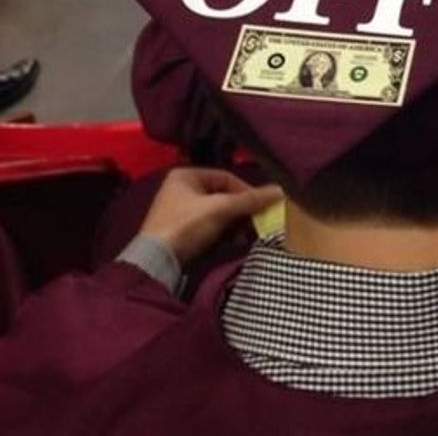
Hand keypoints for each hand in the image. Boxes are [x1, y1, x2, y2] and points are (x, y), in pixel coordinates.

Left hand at [140, 168, 282, 266]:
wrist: (156, 263)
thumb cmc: (187, 226)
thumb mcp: (221, 209)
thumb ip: (250, 200)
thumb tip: (280, 190)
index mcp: (185, 175)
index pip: (226, 177)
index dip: (246, 191)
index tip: (262, 206)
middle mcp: (180, 189)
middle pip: (222, 196)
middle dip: (240, 210)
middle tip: (256, 222)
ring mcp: (179, 212)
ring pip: (217, 214)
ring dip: (233, 224)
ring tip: (246, 235)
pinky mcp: (180, 233)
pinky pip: (208, 228)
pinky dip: (222, 235)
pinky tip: (232, 244)